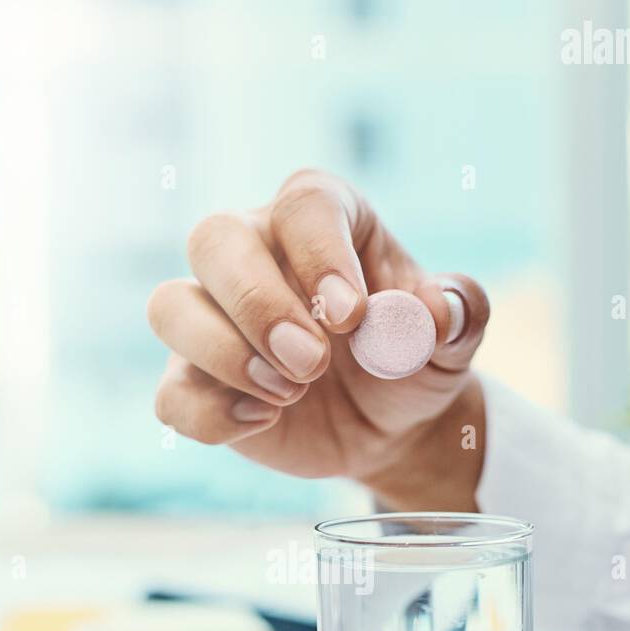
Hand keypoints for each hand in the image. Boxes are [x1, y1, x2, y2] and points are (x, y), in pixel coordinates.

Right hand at [147, 169, 489, 508]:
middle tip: (313, 363)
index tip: (351, 316)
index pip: (303, 206)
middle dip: (259, 305)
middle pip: (214, 240)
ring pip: (170, 307)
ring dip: (224, 354)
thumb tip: (436, 312)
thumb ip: (460, 312)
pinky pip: (171, 394)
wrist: (391, 424)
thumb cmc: (413, 359)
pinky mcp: (195, 381)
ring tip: (290, 393)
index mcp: (322, 220)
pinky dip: (211, 415)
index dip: (319, 255)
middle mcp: (255, 253)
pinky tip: (264, 422)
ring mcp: (214, 318)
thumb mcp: (454, 337)